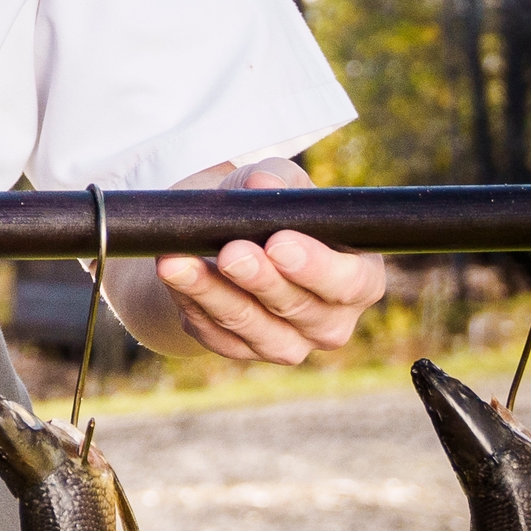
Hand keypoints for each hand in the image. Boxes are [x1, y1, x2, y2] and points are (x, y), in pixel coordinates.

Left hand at [143, 157, 386, 366]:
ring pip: (250, 326)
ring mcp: (286, 343)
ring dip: (213, 293)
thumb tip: (259, 185)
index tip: (279, 243)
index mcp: (358, 279)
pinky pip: (215, 333)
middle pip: (298, 309)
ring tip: (179, 262)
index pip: (349, 283)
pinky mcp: (241, 350)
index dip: (316, 267)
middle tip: (232, 253)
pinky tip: (172, 274)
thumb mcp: (279, 183)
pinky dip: (190, 302)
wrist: (225, 240)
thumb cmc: (270, 212)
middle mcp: (330, 322)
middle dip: (261, 280)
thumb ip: (276, 181)